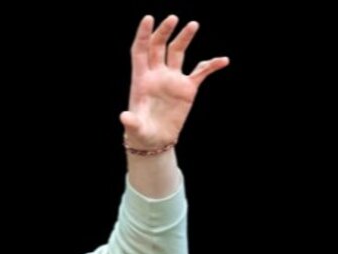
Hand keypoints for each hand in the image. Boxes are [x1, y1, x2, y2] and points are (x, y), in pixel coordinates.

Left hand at [120, 15, 228, 150]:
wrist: (155, 141)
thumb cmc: (141, 134)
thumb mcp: (135, 129)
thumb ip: (131, 122)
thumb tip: (124, 117)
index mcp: (141, 80)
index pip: (140, 51)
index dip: (143, 34)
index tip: (148, 18)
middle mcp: (156, 75)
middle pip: (159, 46)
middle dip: (164, 32)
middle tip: (173, 19)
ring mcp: (172, 80)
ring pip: (178, 53)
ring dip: (184, 38)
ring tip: (193, 25)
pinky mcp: (187, 89)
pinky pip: (201, 72)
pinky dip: (211, 65)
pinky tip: (223, 61)